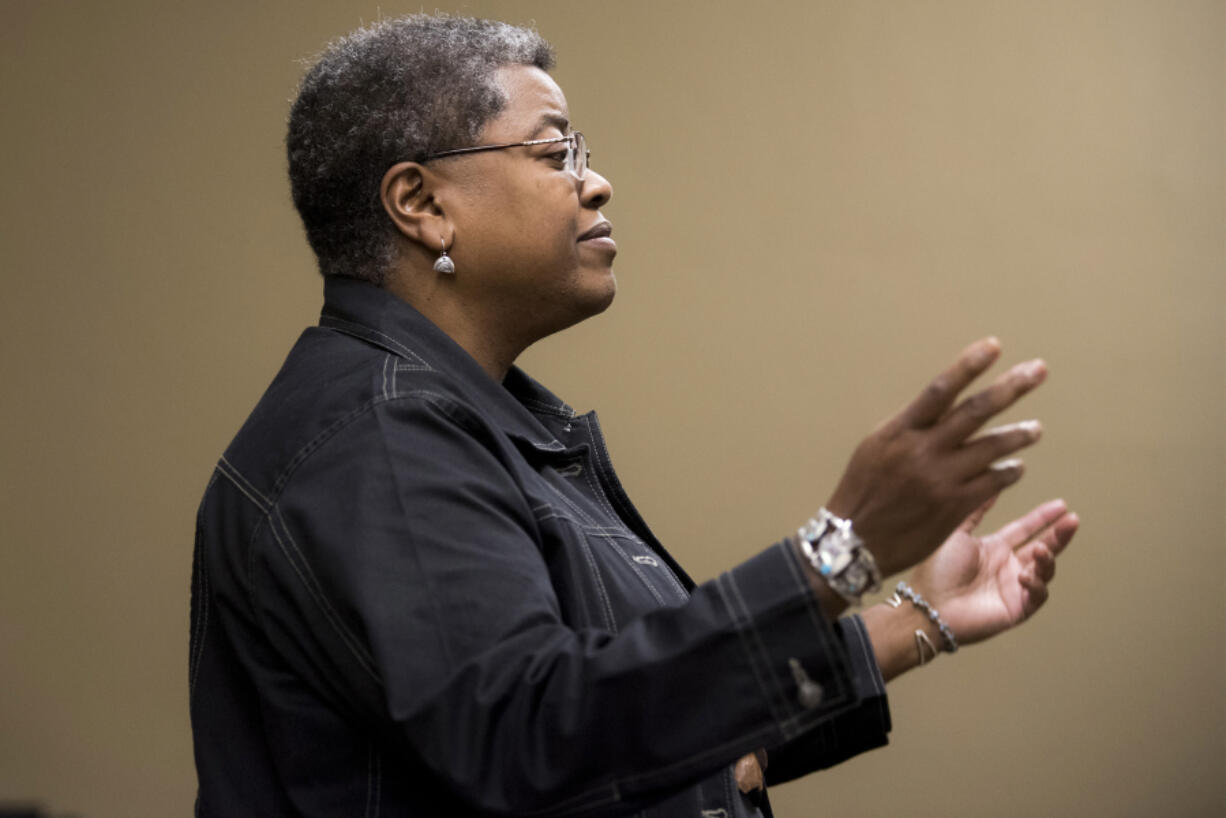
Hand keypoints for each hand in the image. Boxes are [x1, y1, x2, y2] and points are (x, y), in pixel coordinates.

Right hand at [826, 337, 1046, 576]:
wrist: (854, 541)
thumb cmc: (862, 491)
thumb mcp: (875, 448)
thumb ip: (911, 428)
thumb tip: (944, 407)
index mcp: (900, 431)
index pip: (940, 389)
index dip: (968, 365)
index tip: (993, 346)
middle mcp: (923, 450)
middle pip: (976, 411)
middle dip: (1011, 388)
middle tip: (1038, 371)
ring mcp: (941, 479)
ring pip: (992, 447)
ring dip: (1019, 435)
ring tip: (1036, 429)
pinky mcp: (953, 506)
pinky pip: (992, 483)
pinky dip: (1008, 472)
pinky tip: (1016, 468)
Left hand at [909, 496, 1078, 645]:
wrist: (927, 605)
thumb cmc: (935, 571)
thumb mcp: (956, 532)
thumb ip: (975, 509)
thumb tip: (988, 480)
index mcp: (994, 549)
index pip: (1025, 530)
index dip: (1043, 518)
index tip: (1060, 504)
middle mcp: (1006, 567)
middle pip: (1043, 548)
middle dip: (1059, 535)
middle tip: (1072, 520)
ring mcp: (1012, 588)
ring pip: (1044, 571)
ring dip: (1048, 559)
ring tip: (1042, 549)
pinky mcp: (1015, 609)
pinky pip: (1037, 596)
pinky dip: (1037, 585)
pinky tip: (1024, 576)